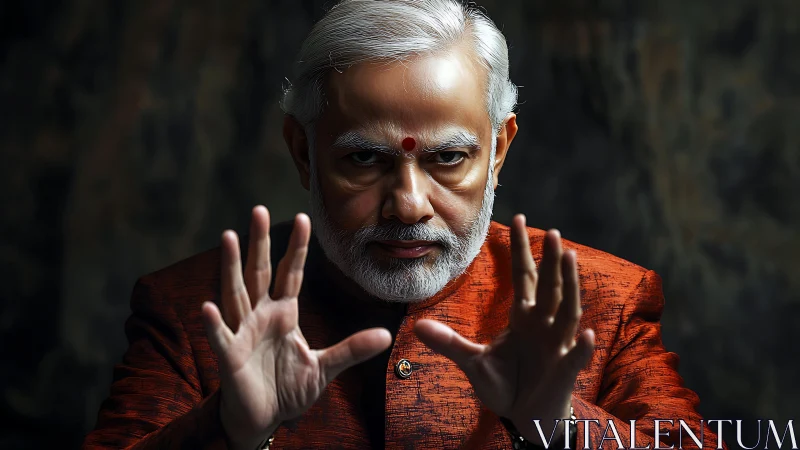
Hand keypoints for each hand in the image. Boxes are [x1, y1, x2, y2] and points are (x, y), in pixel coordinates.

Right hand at [201, 206, 391, 449]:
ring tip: (228, 236)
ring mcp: (242, 333)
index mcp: (283, 314)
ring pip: (236, 293)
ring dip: (231, 266)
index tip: (303, 219)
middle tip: (257, 210)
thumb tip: (386, 335)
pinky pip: (221, 338)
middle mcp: (260, 316)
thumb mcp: (325, 367)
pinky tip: (208, 307)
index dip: (297, 248)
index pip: (291, 274)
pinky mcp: (230, 358)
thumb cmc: (288, 388)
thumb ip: (351, 349)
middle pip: (259, 272)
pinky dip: (215, 324)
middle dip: (259, 242)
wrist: (264, 417)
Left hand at [415, 214, 594, 444]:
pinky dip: (580, 347)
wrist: (526, 416)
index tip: (519, 218)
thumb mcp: (472, 362)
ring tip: (570, 259)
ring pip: (567, 311)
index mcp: (524, 318)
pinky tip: (585, 334)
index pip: (524, 276)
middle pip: (549, 286)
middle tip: (553, 233)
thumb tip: (416, 326)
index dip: (522, 249)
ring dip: (570, 286)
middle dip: (551, 260)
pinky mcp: (563, 371)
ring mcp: (557, 346)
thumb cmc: (505, 384)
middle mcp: (544, 325)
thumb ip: (449, 343)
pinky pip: (573, 358)